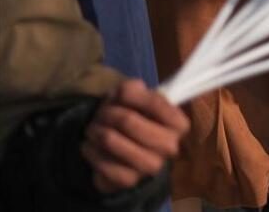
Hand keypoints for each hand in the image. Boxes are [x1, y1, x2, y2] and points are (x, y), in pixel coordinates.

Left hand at [79, 79, 189, 193]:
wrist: (122, 154)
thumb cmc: (133, 119)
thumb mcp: (134, 98)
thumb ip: (133, 89)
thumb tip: (128, 91)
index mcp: (179, 125)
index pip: (156, 102)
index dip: (132, 95)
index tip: (120, 95)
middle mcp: (170, 146)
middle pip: (127, 120)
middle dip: (107, 114)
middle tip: (101, 115)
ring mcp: (151, 166)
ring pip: (111, 140)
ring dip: (95, 131)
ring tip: (93, 130)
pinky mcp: (130, 180)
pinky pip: (101, 161)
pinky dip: (90, 150)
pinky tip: (90, 146)